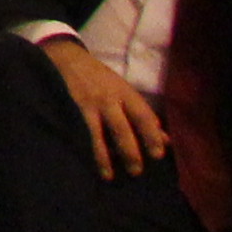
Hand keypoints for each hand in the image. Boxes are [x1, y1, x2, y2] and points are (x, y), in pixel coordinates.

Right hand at [41, 35, 172, 178]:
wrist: (64, 56)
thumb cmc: (100, 78)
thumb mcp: (124, 90)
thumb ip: (143, 114)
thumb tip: (166, 140)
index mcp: (124, 93)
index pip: (143, 116)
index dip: (152, 136)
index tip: (158, 156)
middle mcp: (106, 98)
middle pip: (121, 128)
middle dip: (129, 151)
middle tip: (136, 171)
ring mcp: (85, 104)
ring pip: (96, 133)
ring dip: (103, 156)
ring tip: (108, 175)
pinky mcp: (67, 108)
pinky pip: (76, 131)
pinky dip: (82, 147)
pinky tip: (84, 160)